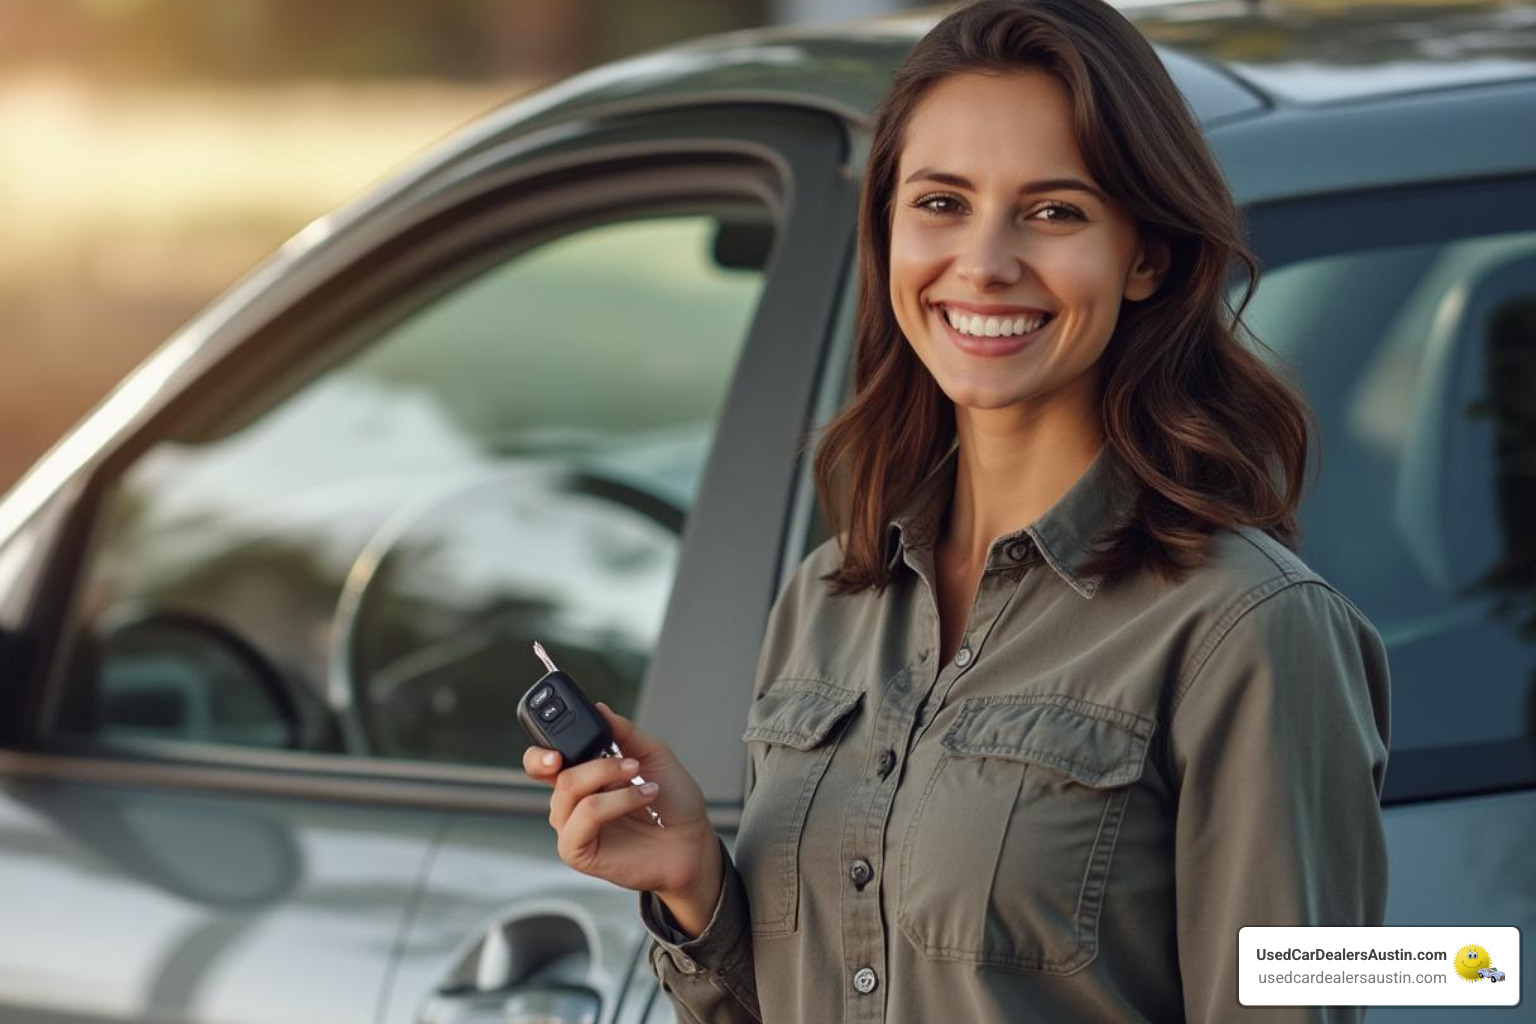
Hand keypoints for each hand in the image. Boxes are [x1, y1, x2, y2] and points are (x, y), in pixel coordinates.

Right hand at [523, 701, 720, 908]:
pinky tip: (641, 798)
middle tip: (612, 756)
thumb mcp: (653, 754)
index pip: (543, 759)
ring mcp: (573, 827)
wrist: (692, 841)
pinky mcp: (578, 851)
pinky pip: (584, 817)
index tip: (557, 735)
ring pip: (568, 790)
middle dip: (574, 755)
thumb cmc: (673, 804)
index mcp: (583, 776)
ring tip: (645, 781)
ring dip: (610, 777)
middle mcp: (573, 801)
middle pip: (548, 770)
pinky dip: (615, 802)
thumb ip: (624, 731)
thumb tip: (600, 708)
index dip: (541, 749)